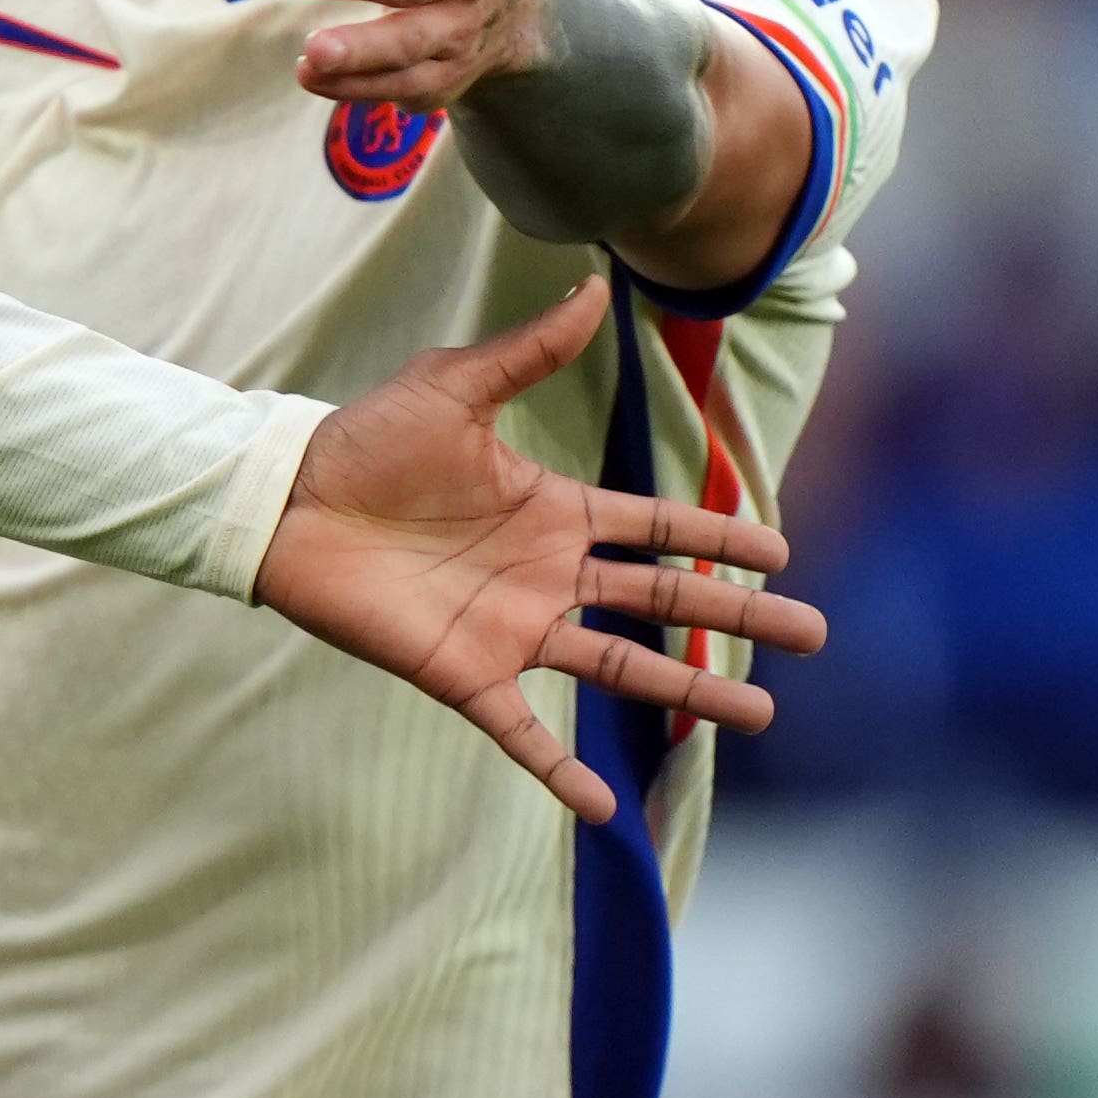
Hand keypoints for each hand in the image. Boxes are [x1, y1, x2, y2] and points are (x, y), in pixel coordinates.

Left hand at [252, 279, 820, 824]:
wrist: (284, 502)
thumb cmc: (362, 443)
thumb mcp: (452, 388)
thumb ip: (526, 353)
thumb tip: (590, 287)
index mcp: (553, 511)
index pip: (658, 528)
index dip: (719, 539)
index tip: (782, 552)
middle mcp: (547, 575)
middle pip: (664, 599)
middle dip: (739, 618)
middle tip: (813, 633)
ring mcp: (512, 628)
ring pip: (621, 669)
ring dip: (689, 692)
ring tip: (760, 717)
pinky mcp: (464, 673)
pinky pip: (523, 732)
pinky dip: (562, 771)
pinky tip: (607, 810)